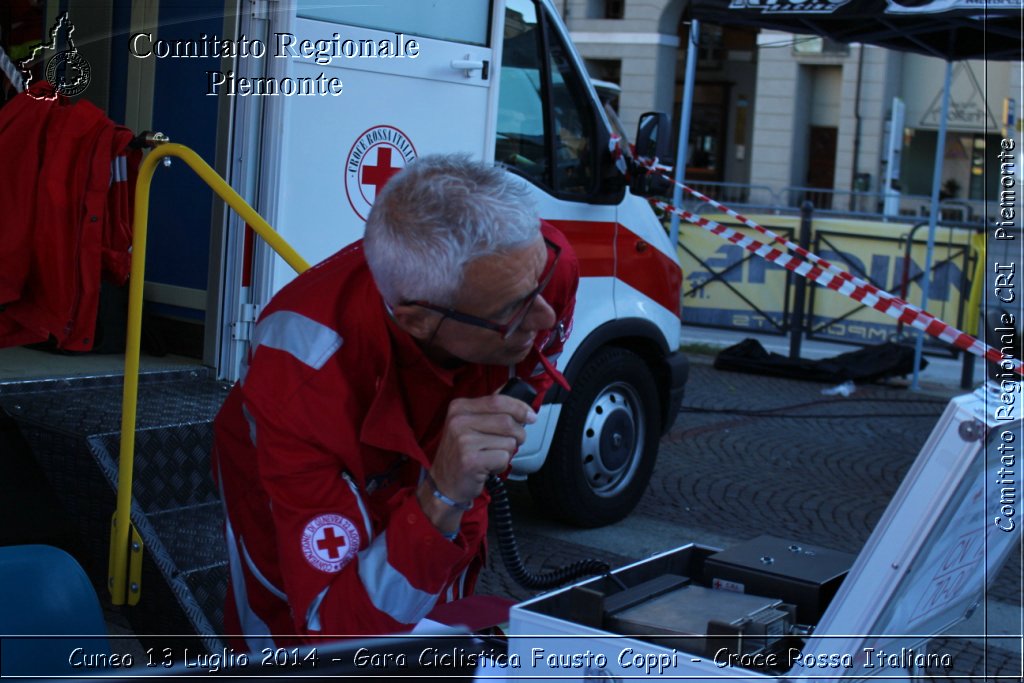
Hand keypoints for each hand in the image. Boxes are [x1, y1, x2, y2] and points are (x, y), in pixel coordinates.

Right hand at [417, 393, 536, 531]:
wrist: (444, 483)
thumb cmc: (461, 454)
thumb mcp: (469, 425)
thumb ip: (490, 410)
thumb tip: (519, 402)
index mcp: (459, 407)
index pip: (498, 400)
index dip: (520, 408)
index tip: (530, 416)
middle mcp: (459, 421)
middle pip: (507, 421)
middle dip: (518, 434)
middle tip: (509, 443)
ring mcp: (463, 441)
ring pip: (508, 441)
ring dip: (506, 452)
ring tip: (490, 456)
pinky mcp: (471, 461)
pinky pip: (504, 458)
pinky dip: (501, 465)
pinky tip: (487, 467)